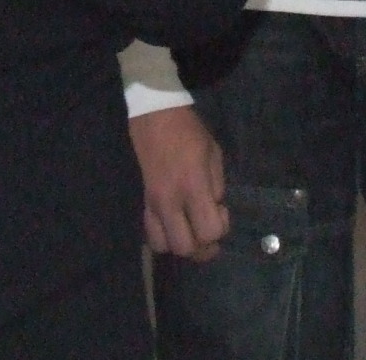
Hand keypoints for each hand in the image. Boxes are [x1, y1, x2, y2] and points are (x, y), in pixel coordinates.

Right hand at [130, 104, 228, 261]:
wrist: (154, 117)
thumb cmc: (189, 132)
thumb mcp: (214, 153)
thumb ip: (216, 185)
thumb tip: (215, 208)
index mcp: (192, 186)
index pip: (208, 231)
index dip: (220, 229)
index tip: (222, 209)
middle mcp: (170, 201)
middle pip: (185, 248)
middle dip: (202, 246)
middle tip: (208, 229)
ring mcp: (153, 204)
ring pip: (164, 247)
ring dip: (181, 244)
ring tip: (190, 228)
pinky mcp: (143, 203)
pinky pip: (150, 235)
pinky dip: (164, 237)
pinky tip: (174, 223)